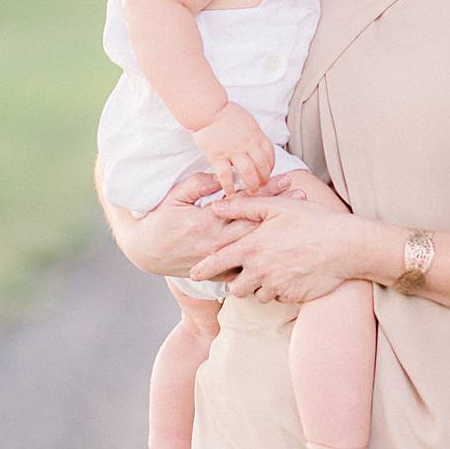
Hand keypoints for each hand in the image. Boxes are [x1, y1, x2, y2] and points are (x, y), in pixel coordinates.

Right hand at [109, 169, 298, 278]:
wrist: (147, 252)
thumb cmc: (160, 220)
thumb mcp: (175, 196)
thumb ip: (198, 185)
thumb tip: (222, 176)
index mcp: (204, 222)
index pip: (243, 204)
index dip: (266, 191)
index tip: (286, 180)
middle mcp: (214, 243)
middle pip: (255, 225)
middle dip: (279, 210)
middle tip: (302, 197)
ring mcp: (218, 260)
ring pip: (254, 247)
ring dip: (276, 233)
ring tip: (298, 222)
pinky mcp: (217, 272)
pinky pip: (246, 268)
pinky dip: (264, 259)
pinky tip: (281, 252)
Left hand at [186, 194, 363, 304]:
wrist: (345, 246)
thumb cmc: (311, 221)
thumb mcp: (276, 207)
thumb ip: (243, 207)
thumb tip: (215, 207)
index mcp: (251, 247)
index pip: (216, 263)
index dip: (202, 269)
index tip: (193, 274)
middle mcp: (260, 271)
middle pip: (234, 287)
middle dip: (236, 281)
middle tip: (247, 269)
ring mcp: (276, 286)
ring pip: (256, 295)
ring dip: (259, 286)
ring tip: (273, 269)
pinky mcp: (292, 297)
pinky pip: (277, 298)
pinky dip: (278, 290)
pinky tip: (289, 274)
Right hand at [190, 102, 275, 198]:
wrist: (206, 109)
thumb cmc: (224, 112)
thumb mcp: (247, 120)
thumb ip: (253, 134)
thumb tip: (257, 144)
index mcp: (256, 134)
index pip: (270, 154)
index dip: (271, 166)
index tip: (268, 172)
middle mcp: (247, 144)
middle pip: (262, 166)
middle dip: (264, 179)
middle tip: (262, 186)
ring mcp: (232, 151)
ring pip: (248, 172)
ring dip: (251, 185)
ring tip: (250, 192)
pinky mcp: (217, 156)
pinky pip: (225, 175)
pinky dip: (229, 186)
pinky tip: (230, 192)